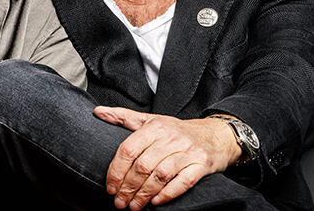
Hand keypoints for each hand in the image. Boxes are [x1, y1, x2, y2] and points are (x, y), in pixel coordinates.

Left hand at [94, 107, 240, 209]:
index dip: (116, 171)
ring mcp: (187, 151)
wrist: (215, 135)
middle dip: (128, 187)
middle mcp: (171, 137)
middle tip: (119, 201)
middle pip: (142, 166)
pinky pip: (183, 182)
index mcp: (155, 126)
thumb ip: (122, 117)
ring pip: (160, 175)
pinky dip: (168, 194)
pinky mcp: (201, 164)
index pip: (128, 149)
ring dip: (144, 194)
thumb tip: (97, 112)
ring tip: (134, 205)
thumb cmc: (177, 130)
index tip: (110, 186)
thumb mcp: (150, 120)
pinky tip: (156, 202)